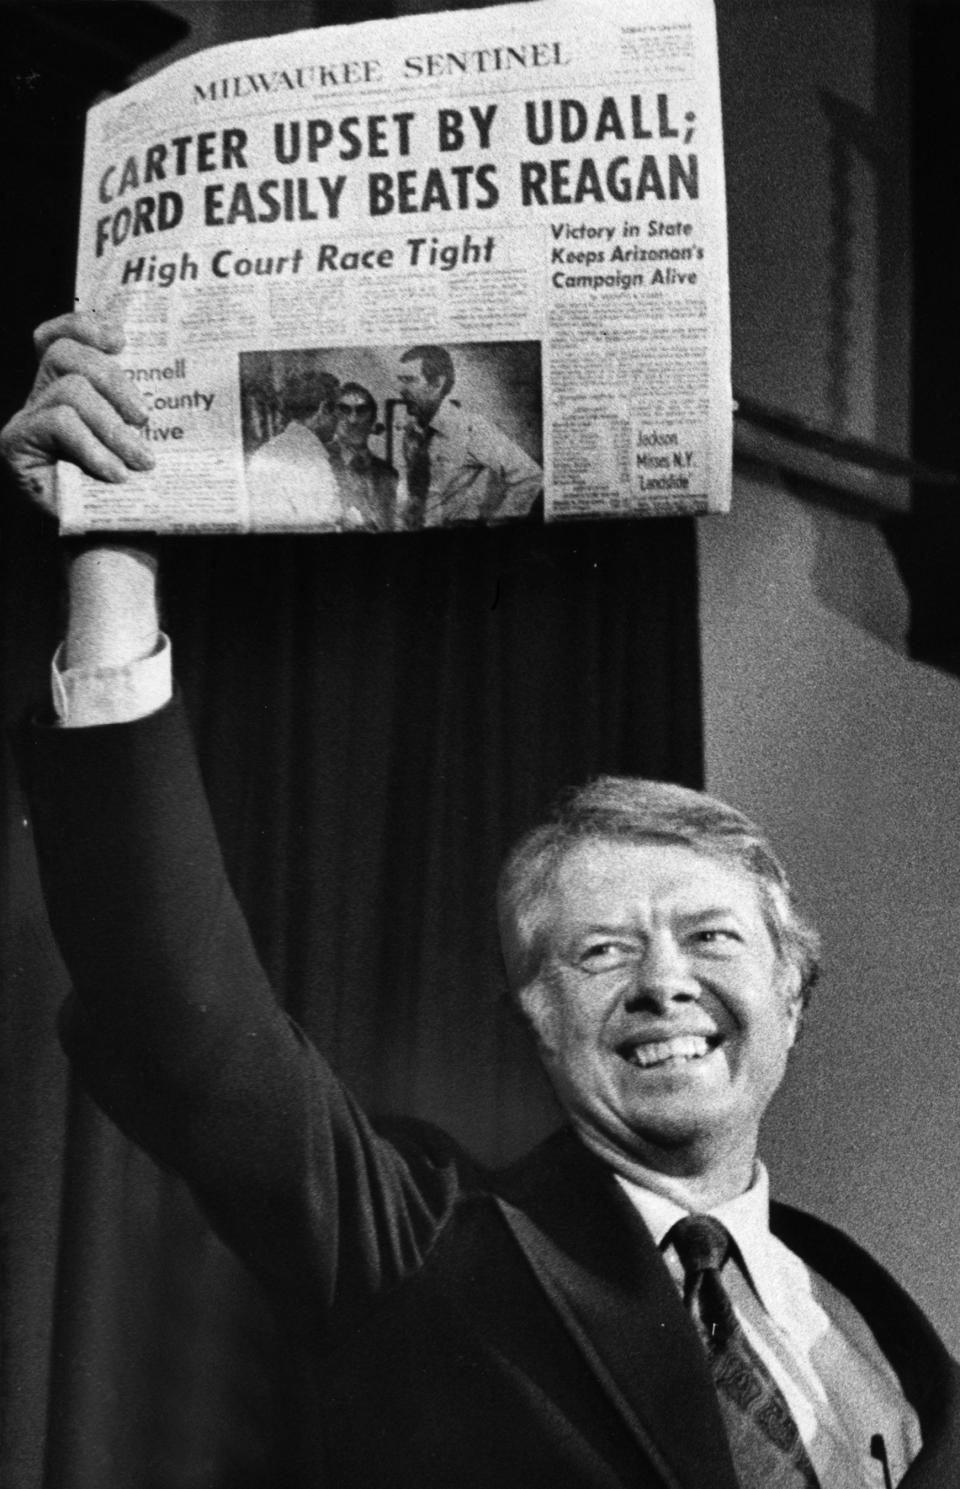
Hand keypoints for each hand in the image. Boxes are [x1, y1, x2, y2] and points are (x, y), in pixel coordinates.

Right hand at [0, 311, 154, 517]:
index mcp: (71, 390)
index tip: (121, 340)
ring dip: (113, 426)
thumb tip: (170, 365)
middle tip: (145, 418)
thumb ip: (140, 405)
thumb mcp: (145, 440)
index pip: (61, 336)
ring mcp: (26, 421)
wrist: (116, 547)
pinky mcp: (15, 445)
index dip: (85, 325)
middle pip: (66, 353)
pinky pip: (59, 422)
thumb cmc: (136, 495)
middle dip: (114, 379)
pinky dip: (93, 446)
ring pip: (69, 389)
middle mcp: (42, 399)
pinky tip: (115, 474)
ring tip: (141, 461)